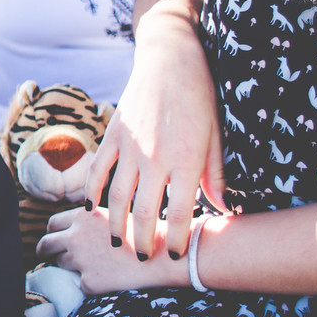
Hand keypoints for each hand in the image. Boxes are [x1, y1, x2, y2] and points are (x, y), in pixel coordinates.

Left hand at [36, 207, 187, 293]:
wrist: (165, 256)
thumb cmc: (145, 234)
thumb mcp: (114, 216)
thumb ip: (90, 222)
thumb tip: (72, 230)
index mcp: (83, 216)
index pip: (53, 224)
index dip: (53, 232)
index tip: (55, 238)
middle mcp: (76, 237)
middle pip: (46, 244)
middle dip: (45, 251)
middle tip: (47, 256)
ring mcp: (80, 260)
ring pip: (61, 264)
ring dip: (70, 266)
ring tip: (92, 266)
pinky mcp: (89, 281)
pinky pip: (81, 284)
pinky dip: (92, 283)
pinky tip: (110, 279)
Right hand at [84, 24, 225, 261]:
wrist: (172, 58)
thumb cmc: (200, 97)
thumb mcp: (215, 137)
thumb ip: (216, 176)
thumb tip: (225, 209)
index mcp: (187, 160)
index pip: (181, 213)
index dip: (178, 239)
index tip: (177, 256)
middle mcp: (156, 157)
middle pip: (145, 211)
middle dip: (143, 240)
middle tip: (143, 258)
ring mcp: (131, 146)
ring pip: (117, 196)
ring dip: (116, 223)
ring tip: (117, 241)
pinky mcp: (114, 134)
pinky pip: (98, 169)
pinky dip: (91, 192)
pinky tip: (90, 208)